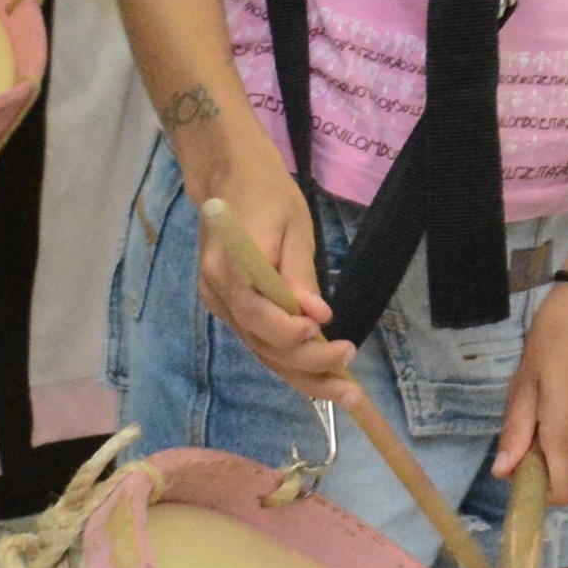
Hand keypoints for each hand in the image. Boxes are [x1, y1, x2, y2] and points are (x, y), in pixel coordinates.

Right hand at [189, 147, 353, 392]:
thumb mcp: (294, 224)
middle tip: (350, 377)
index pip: (258, 315)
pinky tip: (319, 373)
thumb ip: (300, 273)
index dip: (291, 332)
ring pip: (261, 350)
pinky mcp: (229, 308)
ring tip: (343, 389)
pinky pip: (259, 341)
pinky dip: (288, 359)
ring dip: (302, 374)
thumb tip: (317, 316)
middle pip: (262, 343)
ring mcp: (219, 303)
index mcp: (229, 267)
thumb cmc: (267, 193)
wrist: (230, 177)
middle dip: (307, 366)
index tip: (328, 332)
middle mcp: (217, 293)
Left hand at [492, 263, 567, 489]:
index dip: (538, 491)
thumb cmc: (555, 336)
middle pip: (559, 465)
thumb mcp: (525, 381)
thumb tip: (503, 473)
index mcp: (566, 431)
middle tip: (520, 408)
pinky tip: (555, 381)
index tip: (516, 470)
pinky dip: (562, 417)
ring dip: (548, 430)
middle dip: (535, 451)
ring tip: (537, 388)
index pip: (563, 491)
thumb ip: (516, 430)